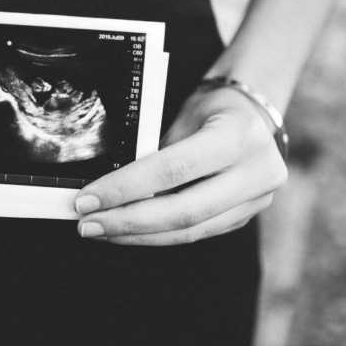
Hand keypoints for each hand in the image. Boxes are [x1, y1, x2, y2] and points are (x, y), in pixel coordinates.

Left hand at [74, 84, 287, 244]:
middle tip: (88, 224)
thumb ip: (156, 152)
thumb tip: (108, 187)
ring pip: (189, 230)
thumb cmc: (212, 110)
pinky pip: (195, 233)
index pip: (174, 169)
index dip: (127, 188)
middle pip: (183, 210)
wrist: (253, 116)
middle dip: (128, 221)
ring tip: (101, 230)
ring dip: (138, 234)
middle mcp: (256, 172)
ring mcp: (256, 200)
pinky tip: (127, 230)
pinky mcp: (244, 217)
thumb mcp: (185, 117)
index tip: (89, 198)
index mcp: (239, 136)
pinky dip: (157, 235)